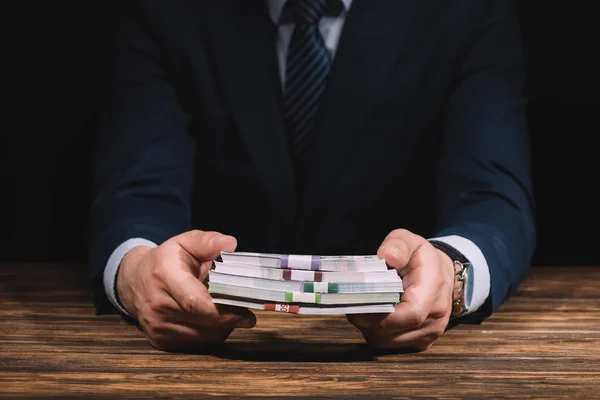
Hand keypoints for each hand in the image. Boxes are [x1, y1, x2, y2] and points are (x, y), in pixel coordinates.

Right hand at [116, 230, 255, 350]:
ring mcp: (157, 327)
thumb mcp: (185, 242)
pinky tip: (211, 318)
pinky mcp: (160, 341)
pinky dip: (210, 332)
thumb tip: (231, 244)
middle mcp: (158, 306)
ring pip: (204, 336)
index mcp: (164, 277)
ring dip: (222, 326)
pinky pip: (196, 343)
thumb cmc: (165, 260)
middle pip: (204, 322)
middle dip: (230, 318)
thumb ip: (208, 242)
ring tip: (226, 309)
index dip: (225, 311)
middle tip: (246, 309)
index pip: (196, 302)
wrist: (134, 280)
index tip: (248, 314)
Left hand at [347, 229, 454, 350]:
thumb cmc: (421, 258)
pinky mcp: (423, 341)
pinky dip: (379, 334)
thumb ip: (398, 245)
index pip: (410, 313)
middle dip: (367, 321)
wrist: (442, 273)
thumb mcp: (410, 240)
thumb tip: (387, 256)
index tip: (358, 304)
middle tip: (352, 304)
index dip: (380, 314)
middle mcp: (436, 314)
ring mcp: (432, 331)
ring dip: (370, 328)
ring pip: (389, 341)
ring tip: (363, 309)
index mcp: (433, 287)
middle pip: (393, 331)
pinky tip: (375, 317)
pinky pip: (394, 345)